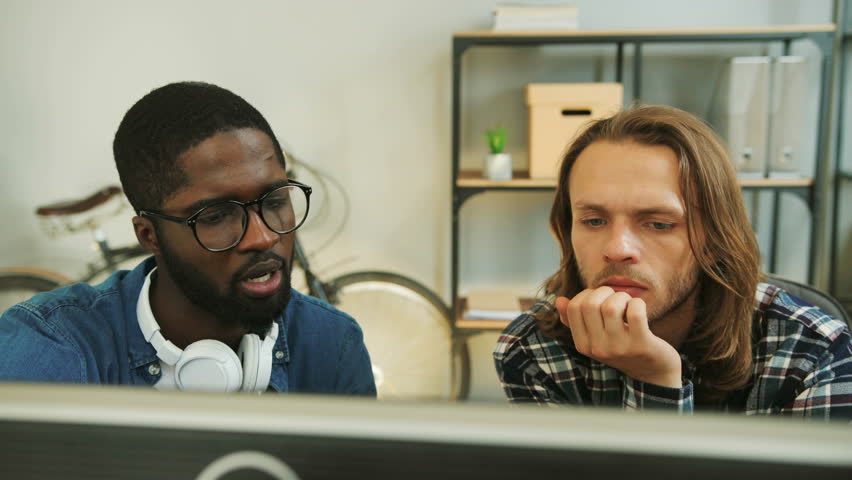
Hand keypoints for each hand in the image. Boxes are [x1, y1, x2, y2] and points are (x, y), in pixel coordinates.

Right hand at [556, 287, 682, 387]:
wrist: (653, 373)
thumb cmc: (622, 347)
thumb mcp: (595, 337)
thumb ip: (576, 320)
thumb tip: (559, 300)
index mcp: (583, 344)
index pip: (573, 307)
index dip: (587, 294)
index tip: (600, 299)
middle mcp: (597, 348)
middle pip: (590, 304)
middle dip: (604, 292)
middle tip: (616, 298)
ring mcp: (619, 348)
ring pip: (611, 307)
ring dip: (622, 297)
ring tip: (628, 304)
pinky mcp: (642, 345)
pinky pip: (635, 312)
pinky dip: (637, 303)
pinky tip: (639, 309)